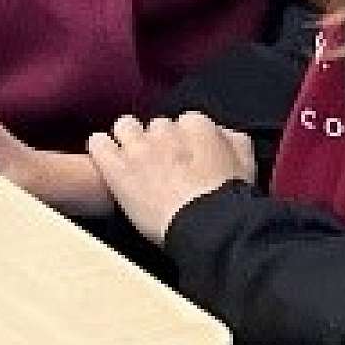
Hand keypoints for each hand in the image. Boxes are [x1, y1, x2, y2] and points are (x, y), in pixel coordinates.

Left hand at [88, 113, 255, 245]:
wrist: (205, 224)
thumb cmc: (227, 196)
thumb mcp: (246, 159)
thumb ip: (230, 138)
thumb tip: (220, 133)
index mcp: (198, 125)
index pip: (185, 120)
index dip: (184, 139)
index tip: (184, 155)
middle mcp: (166, 130)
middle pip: (155, 124)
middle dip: (157, 140)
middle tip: (160, 162)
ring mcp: (139, 148)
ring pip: (125, 126)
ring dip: (128, 137)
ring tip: (130, 156)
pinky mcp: (116, 168)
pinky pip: (98, 143)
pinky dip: (100, 146)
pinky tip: (104, 154)